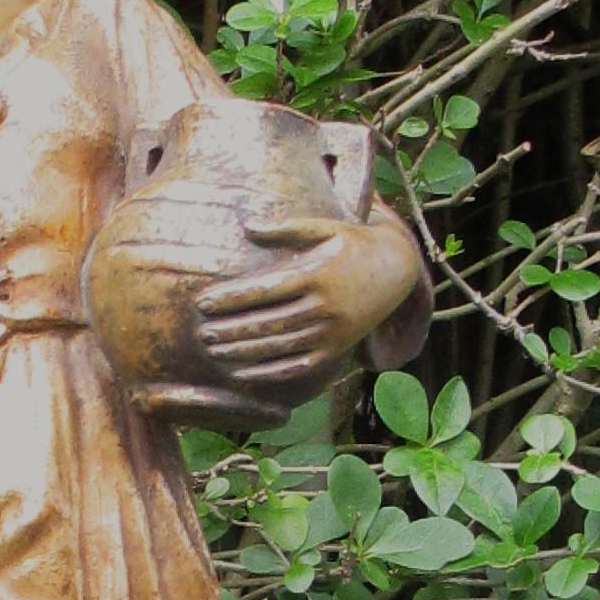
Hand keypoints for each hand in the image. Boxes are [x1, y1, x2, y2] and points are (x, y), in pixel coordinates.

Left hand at [194, 211, 419, 390]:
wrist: (397, 270)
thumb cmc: (352, 243)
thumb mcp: (325, 227)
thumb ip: (287, 228)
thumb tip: (247, 226)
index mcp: (317, 274)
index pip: (266, 290)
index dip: (232, 298)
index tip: (204, 303)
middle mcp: (325, 306)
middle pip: (269, 322)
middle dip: (232, 329)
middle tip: (202, 333)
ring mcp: (331, 332)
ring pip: (280, 347)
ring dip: (244, 352)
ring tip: (215, 351)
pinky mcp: (336, 349)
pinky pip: (298, 367)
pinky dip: (269, 373)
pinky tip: (242, 373)